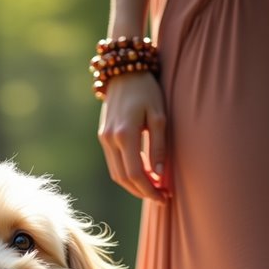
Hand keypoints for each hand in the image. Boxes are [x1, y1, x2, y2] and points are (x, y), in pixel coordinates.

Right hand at [98, 72, 169, 201]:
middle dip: (143, 192)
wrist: (124, 72)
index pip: (135, 174)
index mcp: (124, 134)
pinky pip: (114, 165)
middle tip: (162, 197)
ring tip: (154, 189)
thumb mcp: (159, 116)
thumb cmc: (147, 91)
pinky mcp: (103, 138)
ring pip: (117, 175)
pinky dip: (127, 175)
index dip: (150, 189)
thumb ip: (159, 147)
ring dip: (134, 186)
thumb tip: (159, 174)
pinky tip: (143, 175)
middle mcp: (110, 140)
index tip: (165, 196)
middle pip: (124, 179)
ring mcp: (104, 140)